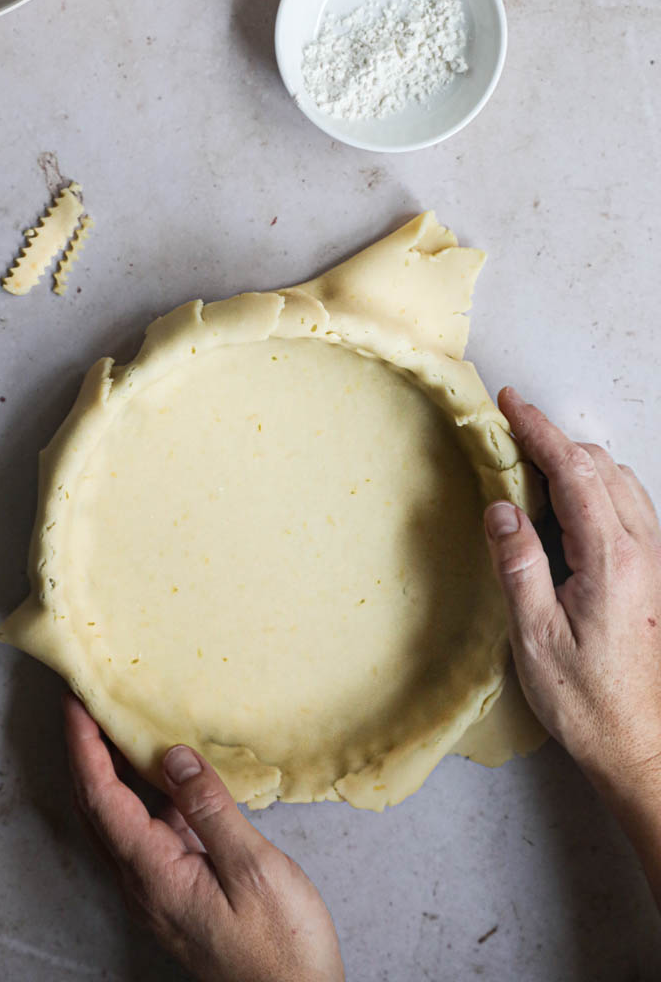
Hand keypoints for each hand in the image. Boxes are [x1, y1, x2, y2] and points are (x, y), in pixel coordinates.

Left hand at [63, 695, 344, 981]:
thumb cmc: (281, 947)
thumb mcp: (253, 869)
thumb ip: (210, 809)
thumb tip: (174, 757)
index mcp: (154, 874)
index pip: (101, 797)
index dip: (84, 746)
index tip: (76, 702)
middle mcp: (143, 883)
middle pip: (96, 807)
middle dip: (83, 752)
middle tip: (84, 703)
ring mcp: (158, 890)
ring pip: (117, 820)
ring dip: (108, 771)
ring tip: (117, 726)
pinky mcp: (177, 893)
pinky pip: (145, 833)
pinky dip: (143, 795)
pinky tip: (167, 775)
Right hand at [483, 387, 660, 806]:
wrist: (641, 743)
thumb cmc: (586, 699)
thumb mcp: (535, 636)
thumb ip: (518, 565)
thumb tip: (501, 508)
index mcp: (611, 559)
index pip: (574, 472)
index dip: (539, 431)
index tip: (510, 404)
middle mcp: (643, 549)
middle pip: (600, 467)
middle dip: (553, 441)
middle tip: (507, 437)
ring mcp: (654, 559)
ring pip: (619, 482)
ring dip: (576, 463)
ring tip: (531, 466)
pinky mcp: (654, 573)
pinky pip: (628, 506)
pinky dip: (594, 487)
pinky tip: (567, 505)